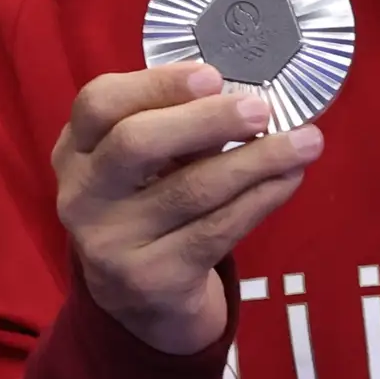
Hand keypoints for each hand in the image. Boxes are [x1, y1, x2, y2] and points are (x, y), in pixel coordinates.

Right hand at [52, 63, 322, 352]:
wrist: (141, 302)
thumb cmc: (149, 206)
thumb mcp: (140, 165)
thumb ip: (173, 128)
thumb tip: (247, 96)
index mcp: (75, 151)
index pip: (97, 103)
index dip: (156, 84)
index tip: (213, 76)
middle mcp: (81, 196)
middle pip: (136, 143)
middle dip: (207, 120)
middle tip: (261, 109)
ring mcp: (112, 243)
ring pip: (191, 190)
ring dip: (257, 160)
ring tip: (305, 141)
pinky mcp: (152, 280)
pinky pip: (218, 230)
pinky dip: (261, 198)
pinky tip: (289, 179)